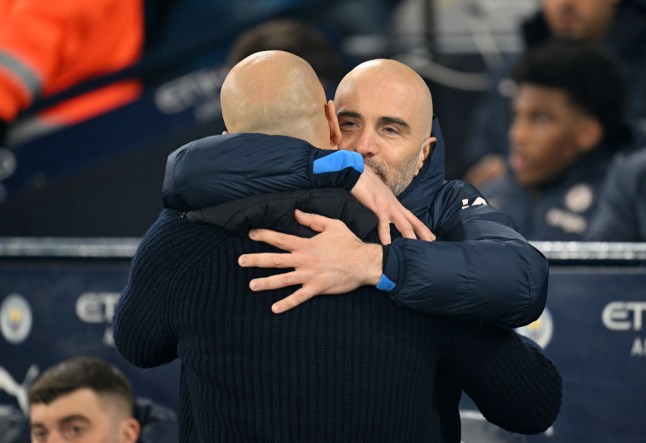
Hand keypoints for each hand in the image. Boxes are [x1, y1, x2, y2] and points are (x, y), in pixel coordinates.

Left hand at [238, 209, 382, 313]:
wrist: (364, 262)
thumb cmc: (349, 243)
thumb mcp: (332, 225)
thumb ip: (313, 219)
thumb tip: (296, 213)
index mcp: (306, 245)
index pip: (280, 239)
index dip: (264, 235)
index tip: (250, 233)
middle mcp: (304, 260)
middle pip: (275, 260)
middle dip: (256, 260)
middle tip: (240, 261)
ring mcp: (309, 275)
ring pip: (283, 280)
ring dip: (266, 283)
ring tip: (251, 286)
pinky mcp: (317, 288)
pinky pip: (299, 297)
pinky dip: (287, 304)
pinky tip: (274, 308)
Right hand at [351, 166, 434, 243]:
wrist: (354, 172)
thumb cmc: (363, 183)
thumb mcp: (377, 196)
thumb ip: (382, 205)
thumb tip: (381, 214)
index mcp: (394, 203)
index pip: (412, 218)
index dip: (422, 228)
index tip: (430, 237)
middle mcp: (394, 205)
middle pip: (413, 222)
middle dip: (424, 234)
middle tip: (432, 244)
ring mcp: (387, 206)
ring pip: (404, 225)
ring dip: (410, 237)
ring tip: (415, 249)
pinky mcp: (378, 207)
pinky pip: (383, 224)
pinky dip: (385, 236)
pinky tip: (387, 245)